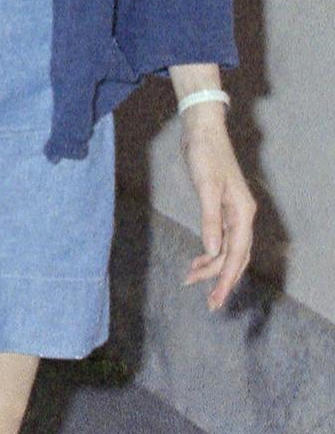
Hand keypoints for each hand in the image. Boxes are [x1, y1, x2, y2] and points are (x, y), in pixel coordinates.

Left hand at [180, 105, 255, 310]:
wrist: (202, 131)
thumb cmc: (205, 155)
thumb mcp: (205, 186)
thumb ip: (209, 219)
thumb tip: (212, 250)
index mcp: (242, 214)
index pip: (236, 255)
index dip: (226, 279)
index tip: (216, 299)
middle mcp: (242, 217)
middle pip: (235, 257)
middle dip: (221, 280)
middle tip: (208, 303)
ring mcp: (232, 213)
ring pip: (227, 250)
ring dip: (211, 267)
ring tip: (190, 279)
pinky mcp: (221, 209)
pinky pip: (220, 239)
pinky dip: (209, 252)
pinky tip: (197, 260)